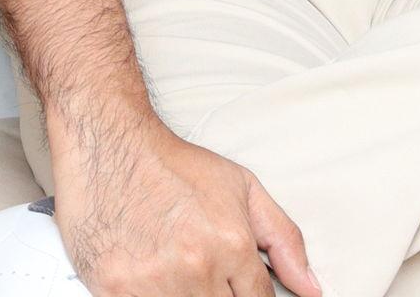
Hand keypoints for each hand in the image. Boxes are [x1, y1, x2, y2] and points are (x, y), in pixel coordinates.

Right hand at [49, 105, 319, 296]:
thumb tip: (313, 289)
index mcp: (231, 245)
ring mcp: (155, 282)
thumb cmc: (172, 164)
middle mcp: (196, 266)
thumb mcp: (241, 187)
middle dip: (218, 294)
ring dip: (184, 296)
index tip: (232, 285)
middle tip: (202, 272)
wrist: (107, 140)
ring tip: (174, 269)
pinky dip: (151, 296)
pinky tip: (149, 277)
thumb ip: (284, 240)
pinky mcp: (115, 289)